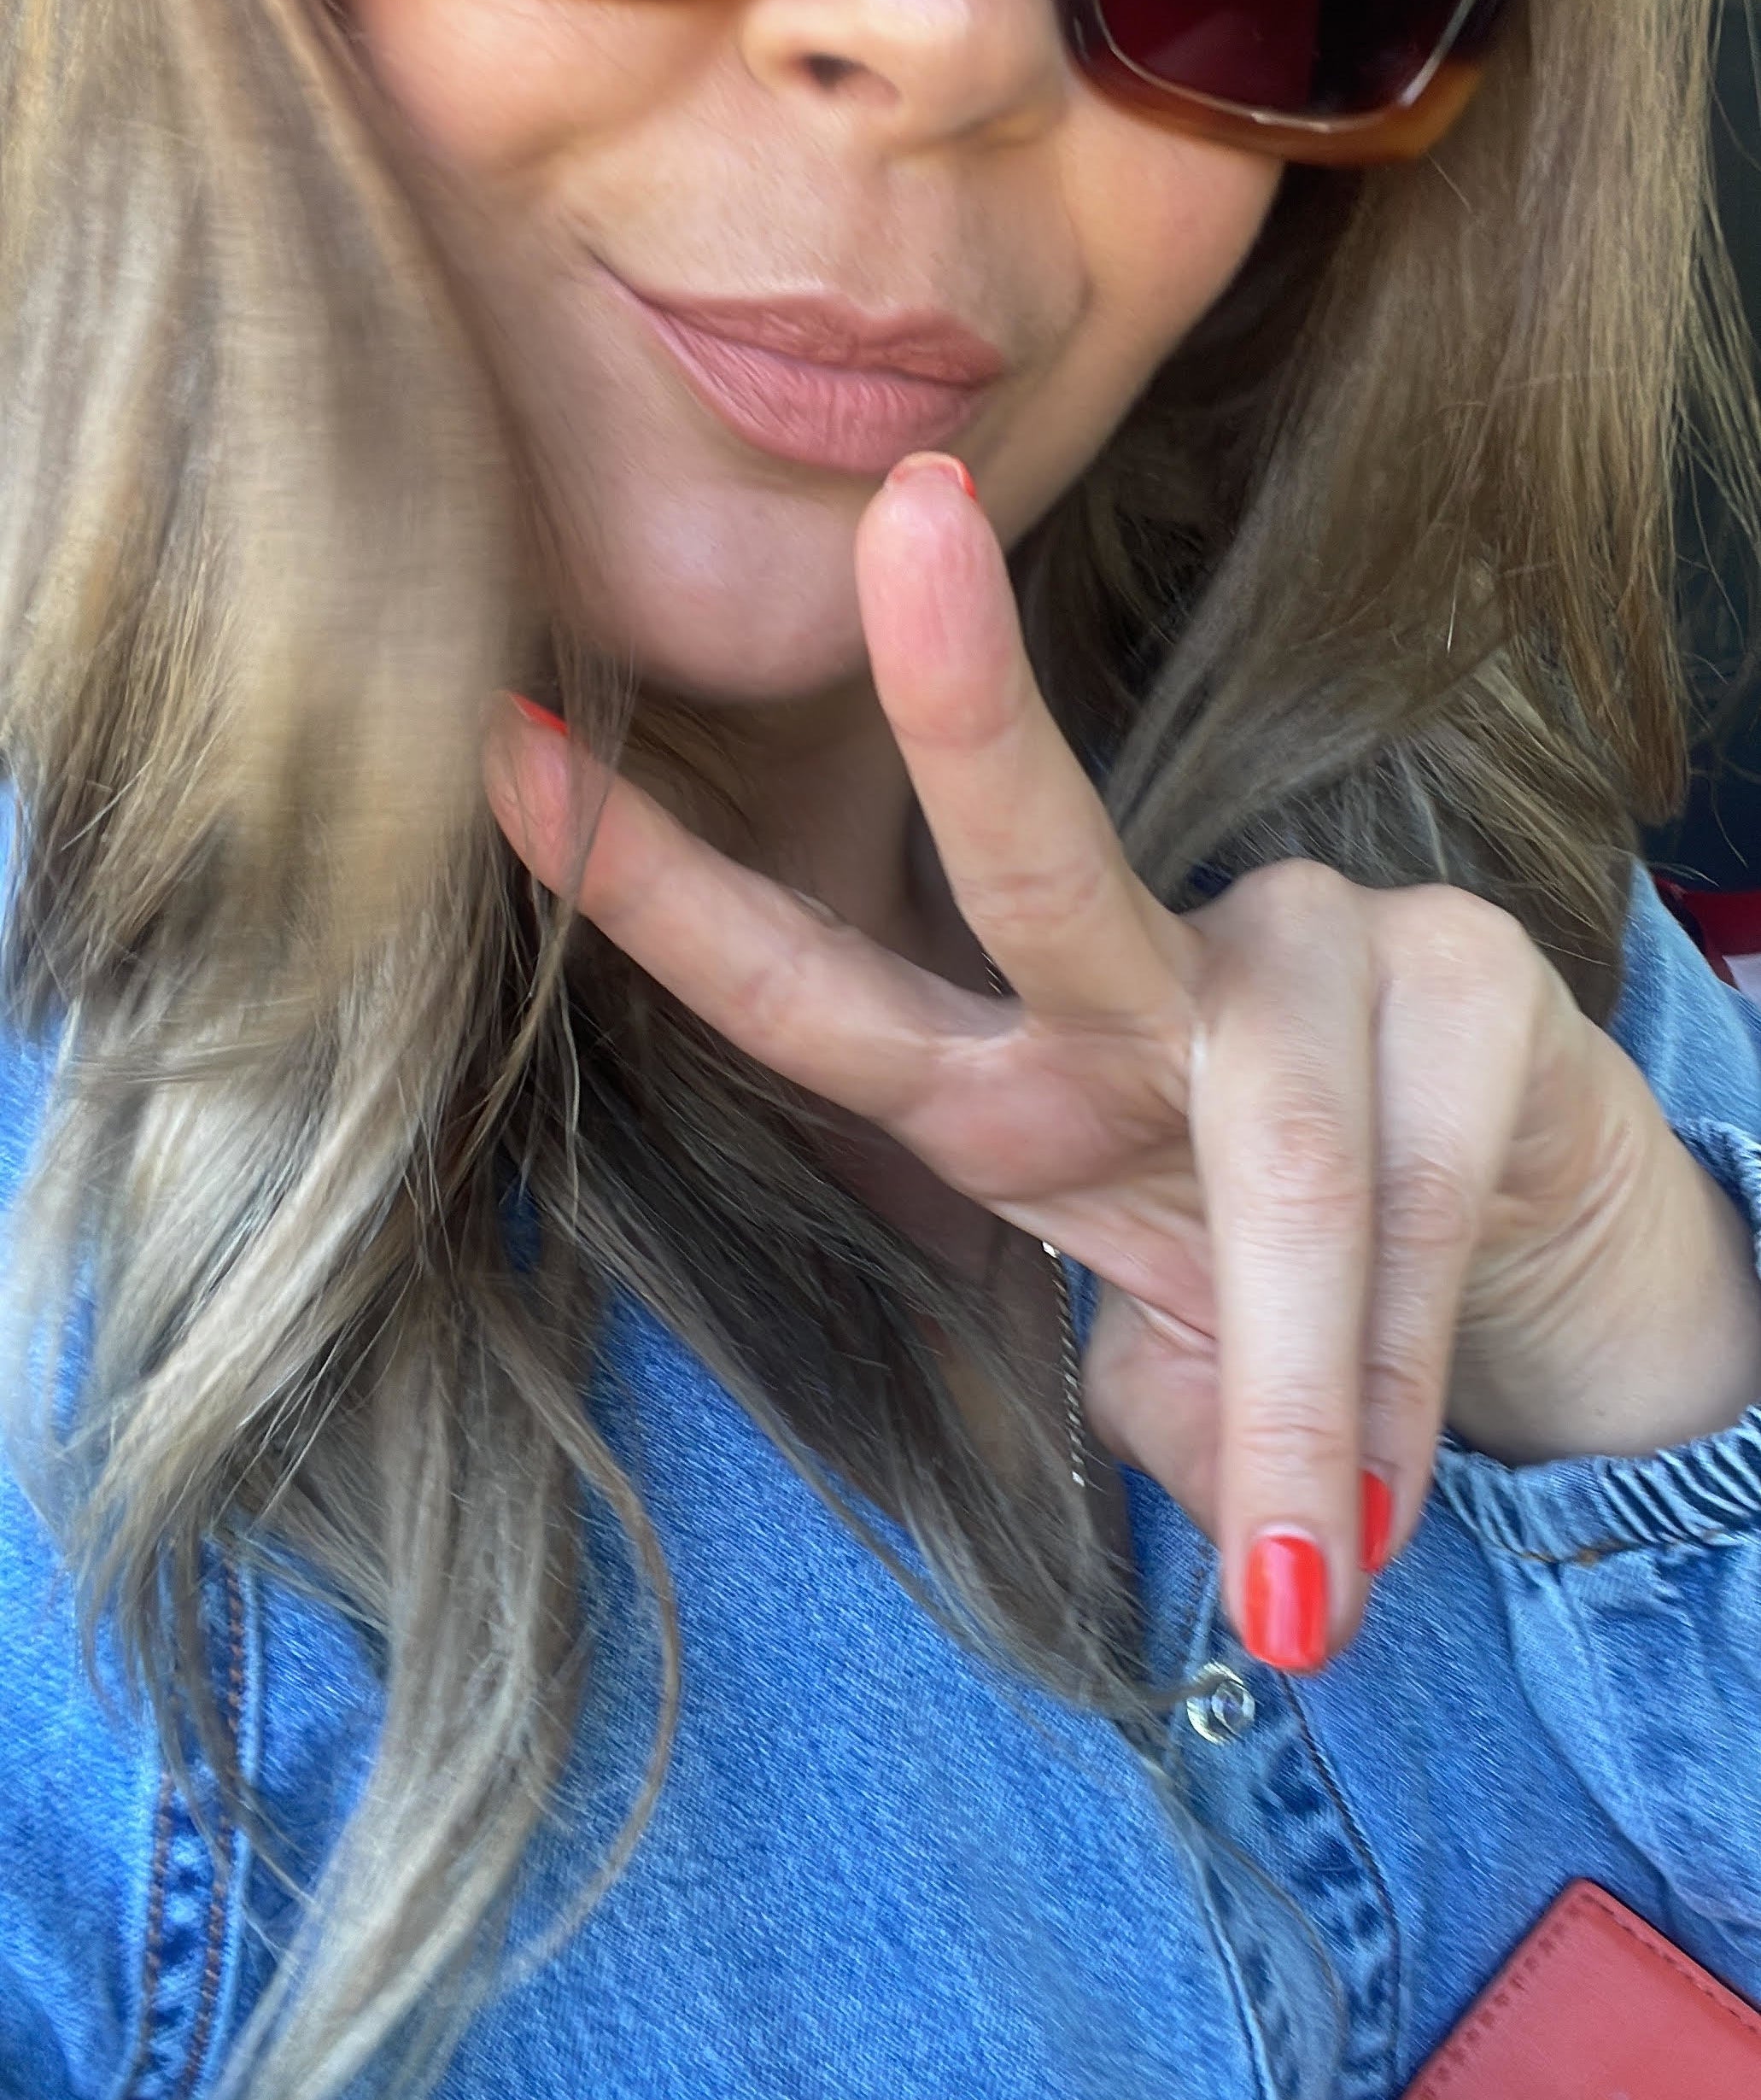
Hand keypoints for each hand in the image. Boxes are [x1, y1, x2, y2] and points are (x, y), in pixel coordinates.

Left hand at [483, 454, 1760, 1672]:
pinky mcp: (1482, 988)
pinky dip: (1398, 1389)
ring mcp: (1324, 956)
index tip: (506, 752)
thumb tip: (1175, 1495)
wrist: (1538, 1250)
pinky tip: (1380, 1508)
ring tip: (1296, 1591)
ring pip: (1289, 1154)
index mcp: (1016, 1072)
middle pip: (1040, 856)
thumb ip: (1136, 1378)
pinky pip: (1422, 1211)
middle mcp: (1148, 982)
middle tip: (913, 524)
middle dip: (965, 703)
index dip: (663, 891)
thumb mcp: (1166, 1330)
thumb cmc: (1290, 1274)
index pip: (817, 985)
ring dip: (1290, 1393)